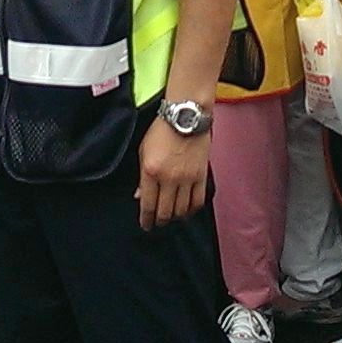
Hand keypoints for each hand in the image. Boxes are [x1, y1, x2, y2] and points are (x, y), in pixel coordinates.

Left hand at [136, 116, 210, 231]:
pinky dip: (191, 210)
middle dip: (160, 221)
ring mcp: (186, 179)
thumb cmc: (161, 131)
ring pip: (181, 210)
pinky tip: (186, 210)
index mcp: (150, 171)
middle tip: (157, 223)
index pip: (148, 205)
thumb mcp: (143, 151)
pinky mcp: (201, 176)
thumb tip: (140, 196)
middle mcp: (169, 178)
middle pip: (165, 211)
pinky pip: (197, 201)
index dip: (146, 219)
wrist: (185, 117)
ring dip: (175, 217)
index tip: (145, 225)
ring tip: (170, 217)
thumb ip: (142, 176)